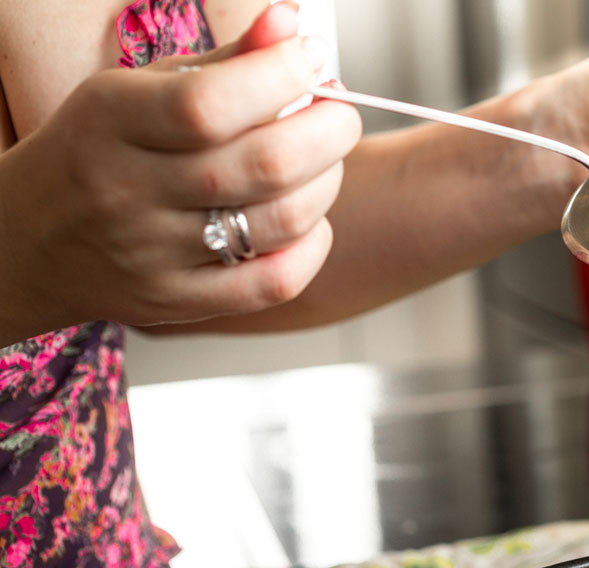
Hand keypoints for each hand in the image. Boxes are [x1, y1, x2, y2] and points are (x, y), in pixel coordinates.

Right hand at [0, 2, 360, 342]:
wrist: (27, 241)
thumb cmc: (101, 150)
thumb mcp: (139, 90)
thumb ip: (224, 61)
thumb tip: (290, 25)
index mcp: (111, 121)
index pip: (210, 103)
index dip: (282, 76)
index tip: (312, 58)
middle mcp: (129, 190)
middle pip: (263, 165)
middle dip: (329, 129)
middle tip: (338, 112)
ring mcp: (154, 254)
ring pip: (280, 221)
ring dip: (327, 182)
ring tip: (323, 160)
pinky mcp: (180, 301)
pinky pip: (275, 282)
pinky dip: (313, 245)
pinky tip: (309, 219)